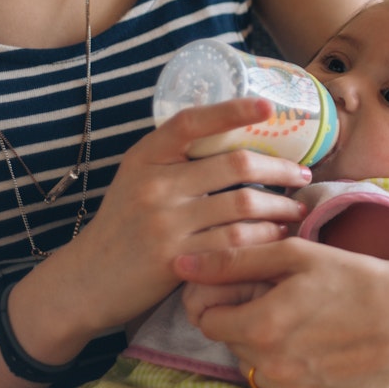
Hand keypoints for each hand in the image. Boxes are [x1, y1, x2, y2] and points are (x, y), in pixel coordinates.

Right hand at [21, 99, 309, 358]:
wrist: (85, 281)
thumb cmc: (124, 224)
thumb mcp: (137, 179)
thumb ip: (176, 159)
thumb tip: (238, 135)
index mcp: (146, 156)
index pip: (192, 121)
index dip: (233, 110)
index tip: (269, 106)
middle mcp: (154, 184)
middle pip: (236, 164)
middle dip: (280, 169)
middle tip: (302, 174)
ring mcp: (164, 222)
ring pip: (243, 204)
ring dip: (280, 206)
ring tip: (296, 209)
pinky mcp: (175, 258)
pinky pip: (236, 240)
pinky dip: (265, 236)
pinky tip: (277, 235)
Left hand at [175, 239, 388, 387]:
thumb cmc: (355, 276)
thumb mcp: (296, 255)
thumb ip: (234, 260)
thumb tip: (181, 263)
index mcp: (260, 327)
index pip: (207, 320)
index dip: (225, 301)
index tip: (252, 290)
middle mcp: (269, 368)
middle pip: (234, 343)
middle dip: (250, 321)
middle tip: (287, 303)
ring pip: (257, 368)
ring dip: (271, 348)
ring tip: (308, 325)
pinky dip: (294, 372)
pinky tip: (321, 349)